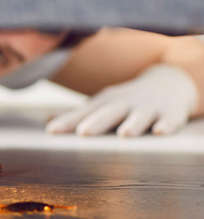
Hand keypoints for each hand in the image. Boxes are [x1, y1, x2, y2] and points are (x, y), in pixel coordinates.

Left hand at [46, 64, 197, 135]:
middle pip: (110, 112)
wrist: (168, 84)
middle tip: (83, 133)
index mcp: (105, 102)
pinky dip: (165, 125)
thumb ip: (78, 115)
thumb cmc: (126, 100)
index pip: (84, 113)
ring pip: (140, 115)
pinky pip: (169, 120)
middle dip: (97, 122)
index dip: (68, 122)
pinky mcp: (170, 113)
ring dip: (133, 124)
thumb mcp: (102, 104)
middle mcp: (125, 103)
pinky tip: (159, 132)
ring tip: (124, 134)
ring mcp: (148, 107)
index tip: (51, 131)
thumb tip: (48, 121)